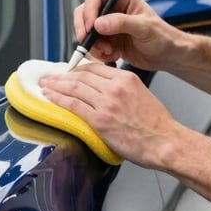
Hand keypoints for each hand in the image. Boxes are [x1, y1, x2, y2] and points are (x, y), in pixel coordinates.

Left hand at [40, 62, 177, 167]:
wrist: (165, 142)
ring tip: (45, 85)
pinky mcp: (99, 120)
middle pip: (81, 76)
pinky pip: (73, 105)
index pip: (95, 68)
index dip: (77, 70)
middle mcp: (115, 87)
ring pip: (74, 88)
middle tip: (51, 77)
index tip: (69, 73)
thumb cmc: (156, 124)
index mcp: (126, 78)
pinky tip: (50, 98)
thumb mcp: (142, 94)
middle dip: (62, 76)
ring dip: (56, 86)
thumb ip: (123, 89)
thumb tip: (105, 92)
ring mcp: (106, 103)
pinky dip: (58, 100)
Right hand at [74, 0, 180, 69]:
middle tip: (89, 42)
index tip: (90, 27)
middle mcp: (113, 8)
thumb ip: (121, 23)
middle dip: (85, 29)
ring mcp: (108, 24)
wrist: (167, 56)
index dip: (89, 11)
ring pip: (86, 30)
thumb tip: (99, 23)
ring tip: (108, 51)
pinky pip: (92, 44)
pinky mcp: (107, 39)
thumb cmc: (163, 37)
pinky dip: (98, 52)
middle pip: (85, 12)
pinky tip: (113, 55)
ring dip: (92, 44)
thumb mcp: (144, 28)